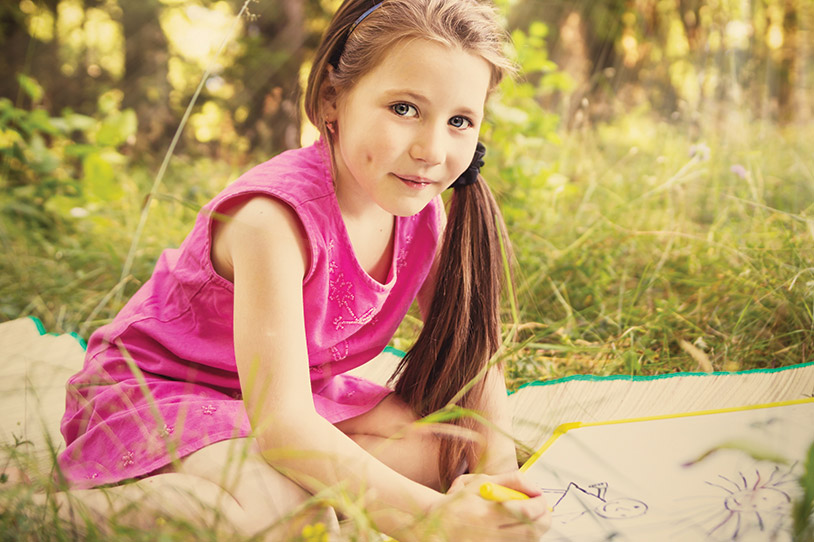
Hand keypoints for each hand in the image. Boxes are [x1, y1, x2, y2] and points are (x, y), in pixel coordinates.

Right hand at [428, 471, 550, 541]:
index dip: (540, 504)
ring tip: (530, 516)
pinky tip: (518, 528)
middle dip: (544, 519)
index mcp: (487, 513)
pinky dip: (524, 537)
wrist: (438, 525)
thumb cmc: (461, 501)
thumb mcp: (481, 483)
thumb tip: (536, 489)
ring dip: (536, 529)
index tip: (541, 498)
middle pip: (532, 532)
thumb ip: (511, 480)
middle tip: (543, 509)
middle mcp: (490, 534)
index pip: (526, 512)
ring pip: (527, 541)